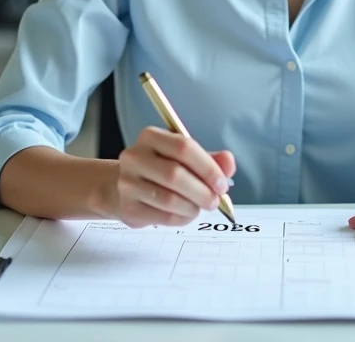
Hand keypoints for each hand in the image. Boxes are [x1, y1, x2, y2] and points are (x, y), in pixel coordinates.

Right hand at [115, 126, 234, 228]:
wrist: (126, 187)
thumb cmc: (161, 170)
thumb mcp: (185, 158)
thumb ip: (210, 159)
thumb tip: (228, 162)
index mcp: (151, 137)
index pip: (184, 147)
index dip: (208, 168)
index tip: (222, 184)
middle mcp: (134, 157)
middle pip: (175, 174)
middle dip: (202, 191)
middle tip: (215, 201)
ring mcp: (127, 183)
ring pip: (169, 199)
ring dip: (192, 207)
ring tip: (198, 207)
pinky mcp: (128, 208)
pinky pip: (163, 217)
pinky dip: (182, 218)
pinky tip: (185, 214)